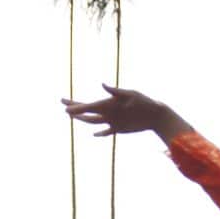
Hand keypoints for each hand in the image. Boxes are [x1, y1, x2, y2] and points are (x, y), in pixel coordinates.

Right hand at [63, 85, 191, 141]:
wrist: (155, 113)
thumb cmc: (144, 102)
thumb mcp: (130, 95)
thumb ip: (116, 91)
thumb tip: (102, 84)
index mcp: (108, 103)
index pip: (88, 105)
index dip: (76, 107)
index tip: (65, 106)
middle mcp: (108, 112)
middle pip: (87, 113)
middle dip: (75, 110)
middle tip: (63, 108)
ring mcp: (112, 121)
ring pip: (93, 122)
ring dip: (83, 120)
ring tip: (72, 117)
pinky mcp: (119, 129)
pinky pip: (107, 132)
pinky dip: (100, 134)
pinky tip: (95, 134)